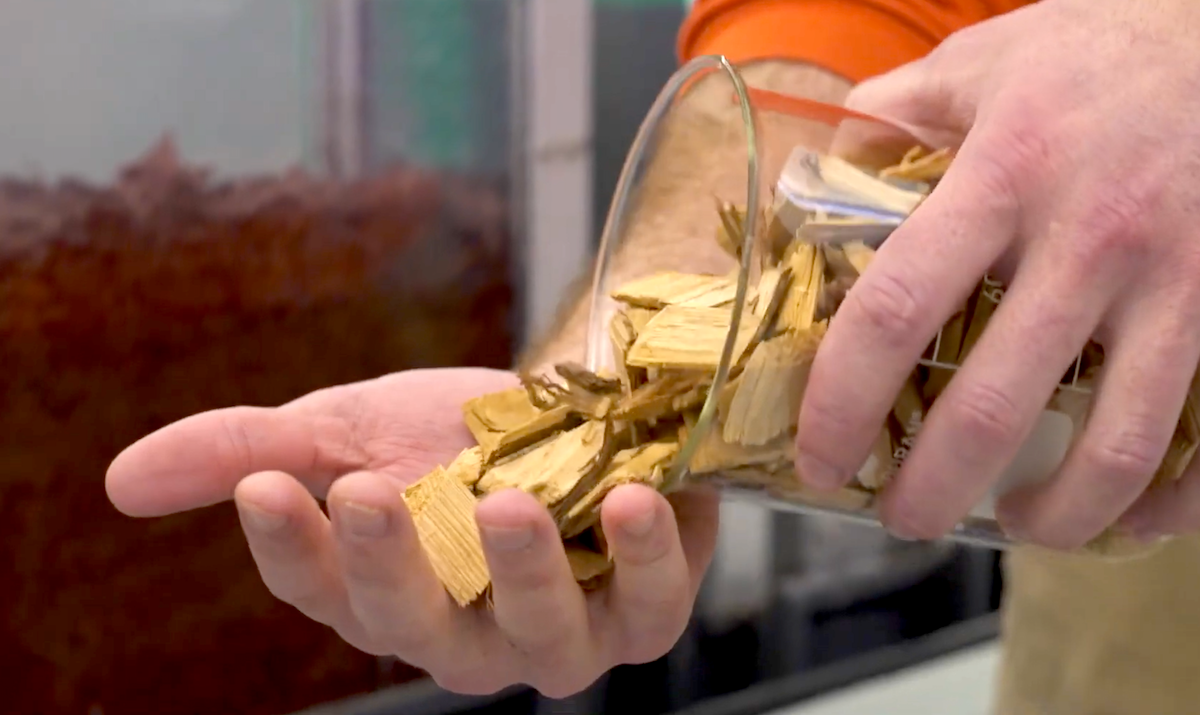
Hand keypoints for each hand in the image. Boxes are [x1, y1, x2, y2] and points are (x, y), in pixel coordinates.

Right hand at [106, 368, 718, 696]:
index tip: (266, 488)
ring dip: (522, 573)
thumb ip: (246, 449)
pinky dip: (646, 560)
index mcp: (387, 594)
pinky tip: (627, 501)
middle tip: (366, 491)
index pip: (322, 595)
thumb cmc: (455, 434)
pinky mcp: (648, 600)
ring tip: (506, 504)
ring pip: (540, 636)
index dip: (290, 551)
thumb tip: (121, 482)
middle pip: (420, 628)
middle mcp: (469, 634)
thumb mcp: (349, 428)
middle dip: (391, 567)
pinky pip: (654, 604)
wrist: (576, 406)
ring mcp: (563, 628)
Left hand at [793, 0, 1199, 548]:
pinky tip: (1125, 516)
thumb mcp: (987, 60)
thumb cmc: (1105, 48)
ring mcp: (1179, 278)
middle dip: (934, 488)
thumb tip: (826, 160)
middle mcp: (1090, 237)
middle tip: (903, 518)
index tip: (821, 456)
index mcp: (1005, 175)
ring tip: (1015, 524)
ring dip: (1055, 514)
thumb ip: (899, 113)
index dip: (845, 400)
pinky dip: (1170, 496)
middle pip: (994, 405)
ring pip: (1116, 441)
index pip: (897, 311)